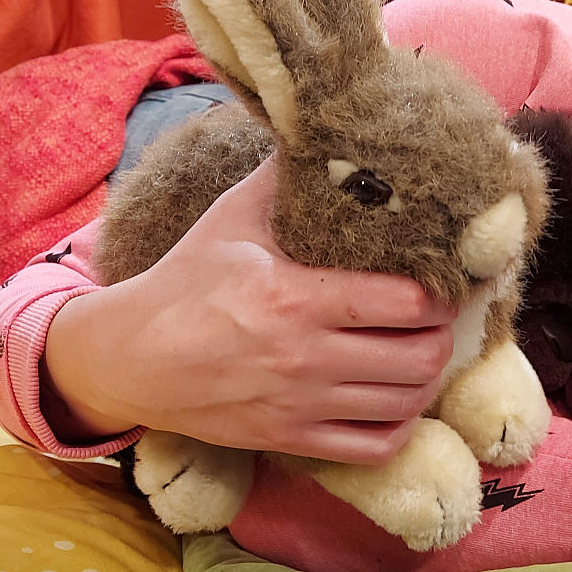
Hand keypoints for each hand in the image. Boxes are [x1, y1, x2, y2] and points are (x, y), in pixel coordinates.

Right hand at [43, 158, 457, 463]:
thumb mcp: (231, 217)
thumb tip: (323, 123)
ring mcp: (300, 404)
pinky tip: (394, 400)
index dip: (438, 292)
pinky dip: (398, 427)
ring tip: (420, 353)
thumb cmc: (187, 280)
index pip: (406, 302)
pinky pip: (373, 449)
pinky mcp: (290, 439)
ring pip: (405, 404)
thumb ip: (284, 175)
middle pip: (419, 358)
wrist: (131, 357)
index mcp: (296, 296)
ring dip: (425, 379)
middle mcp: (305, 357)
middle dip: (440, 335)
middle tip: (436, 318)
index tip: (441, 278)